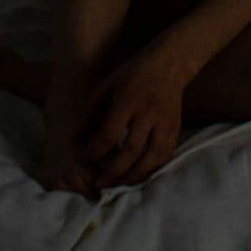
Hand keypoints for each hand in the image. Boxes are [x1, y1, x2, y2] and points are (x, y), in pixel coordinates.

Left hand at [74, 45, 188, 189]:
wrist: (169, 65)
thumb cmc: (132, 74)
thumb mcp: (107, 85)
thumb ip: (91, 112)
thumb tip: (75, 138)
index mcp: (128, 100)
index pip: (109, 133)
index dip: (94, 150)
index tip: (82, 158)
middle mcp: (148, 114)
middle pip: (130, 151)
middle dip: (113, 172)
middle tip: (99, 185)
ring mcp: (164, 123)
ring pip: (150, 159)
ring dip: (133, 177)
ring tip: (117, 185)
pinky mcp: (175, 130)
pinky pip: (164, 157)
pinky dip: (151, 170)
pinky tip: (139, 176)